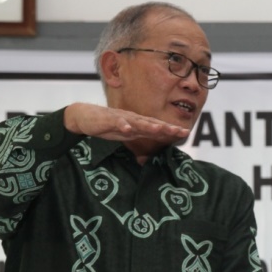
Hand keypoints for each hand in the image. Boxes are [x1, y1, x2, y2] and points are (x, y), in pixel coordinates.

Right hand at [63, 102, 189, 143]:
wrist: (85, 116)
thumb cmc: (108, 126)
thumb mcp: (127, 136)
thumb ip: (139, 141)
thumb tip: (150, 155)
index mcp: (139, 124)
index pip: (158, 127)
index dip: (171, 130)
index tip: (186, 133)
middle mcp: (134, 119)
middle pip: (152, 123)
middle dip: (166, 127)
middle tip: (180, 131)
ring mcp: (122, 118)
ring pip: (137, 122)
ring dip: (148, 125)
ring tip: (159, 129)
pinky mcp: (108, 120)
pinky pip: (116, 122)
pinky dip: (122, 125)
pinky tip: (127, 128)